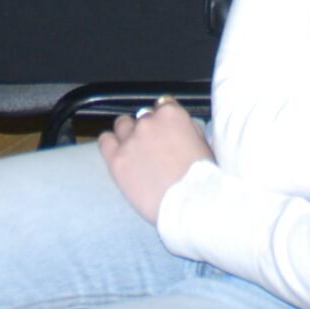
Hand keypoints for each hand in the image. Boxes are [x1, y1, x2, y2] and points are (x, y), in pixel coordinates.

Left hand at [98, 97, 211, 223]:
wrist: (189, 203)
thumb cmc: (202, 178)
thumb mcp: (204, 145)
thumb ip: (189, 129)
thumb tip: (181, 128)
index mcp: (172, 115)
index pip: (163, 105)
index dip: (165, 121)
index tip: (166, 133)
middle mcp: (149, 121)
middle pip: (142, 117)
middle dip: (148, 130)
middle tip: (154, 148)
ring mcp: (131, 139)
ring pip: (122, 125)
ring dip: (128, 134)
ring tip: (135, 151)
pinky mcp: (117, 159)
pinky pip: (105, 141)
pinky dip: (110, 144)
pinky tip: (118, 154)